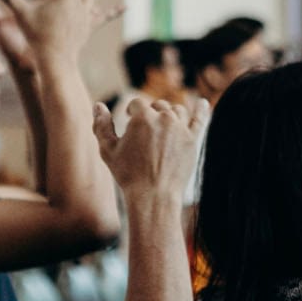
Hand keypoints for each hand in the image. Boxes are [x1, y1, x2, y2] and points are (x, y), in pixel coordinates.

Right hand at [93, 96, 208, 199]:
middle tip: (145, 129)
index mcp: (142, 117)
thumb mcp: (108, 150)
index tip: (128, 118)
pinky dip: (201, 109)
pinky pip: (200, 119)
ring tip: (163, 125)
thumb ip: (101, 125)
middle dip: (150, 114)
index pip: (136, 104)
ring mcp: (180, 128)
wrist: (153, 196)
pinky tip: (203, 103)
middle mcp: (163, 118)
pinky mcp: (192, 140)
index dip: (131, 111)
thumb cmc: (128, 174)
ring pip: (177, 111)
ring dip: (169, 114)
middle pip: (157, 106)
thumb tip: (98, 105)